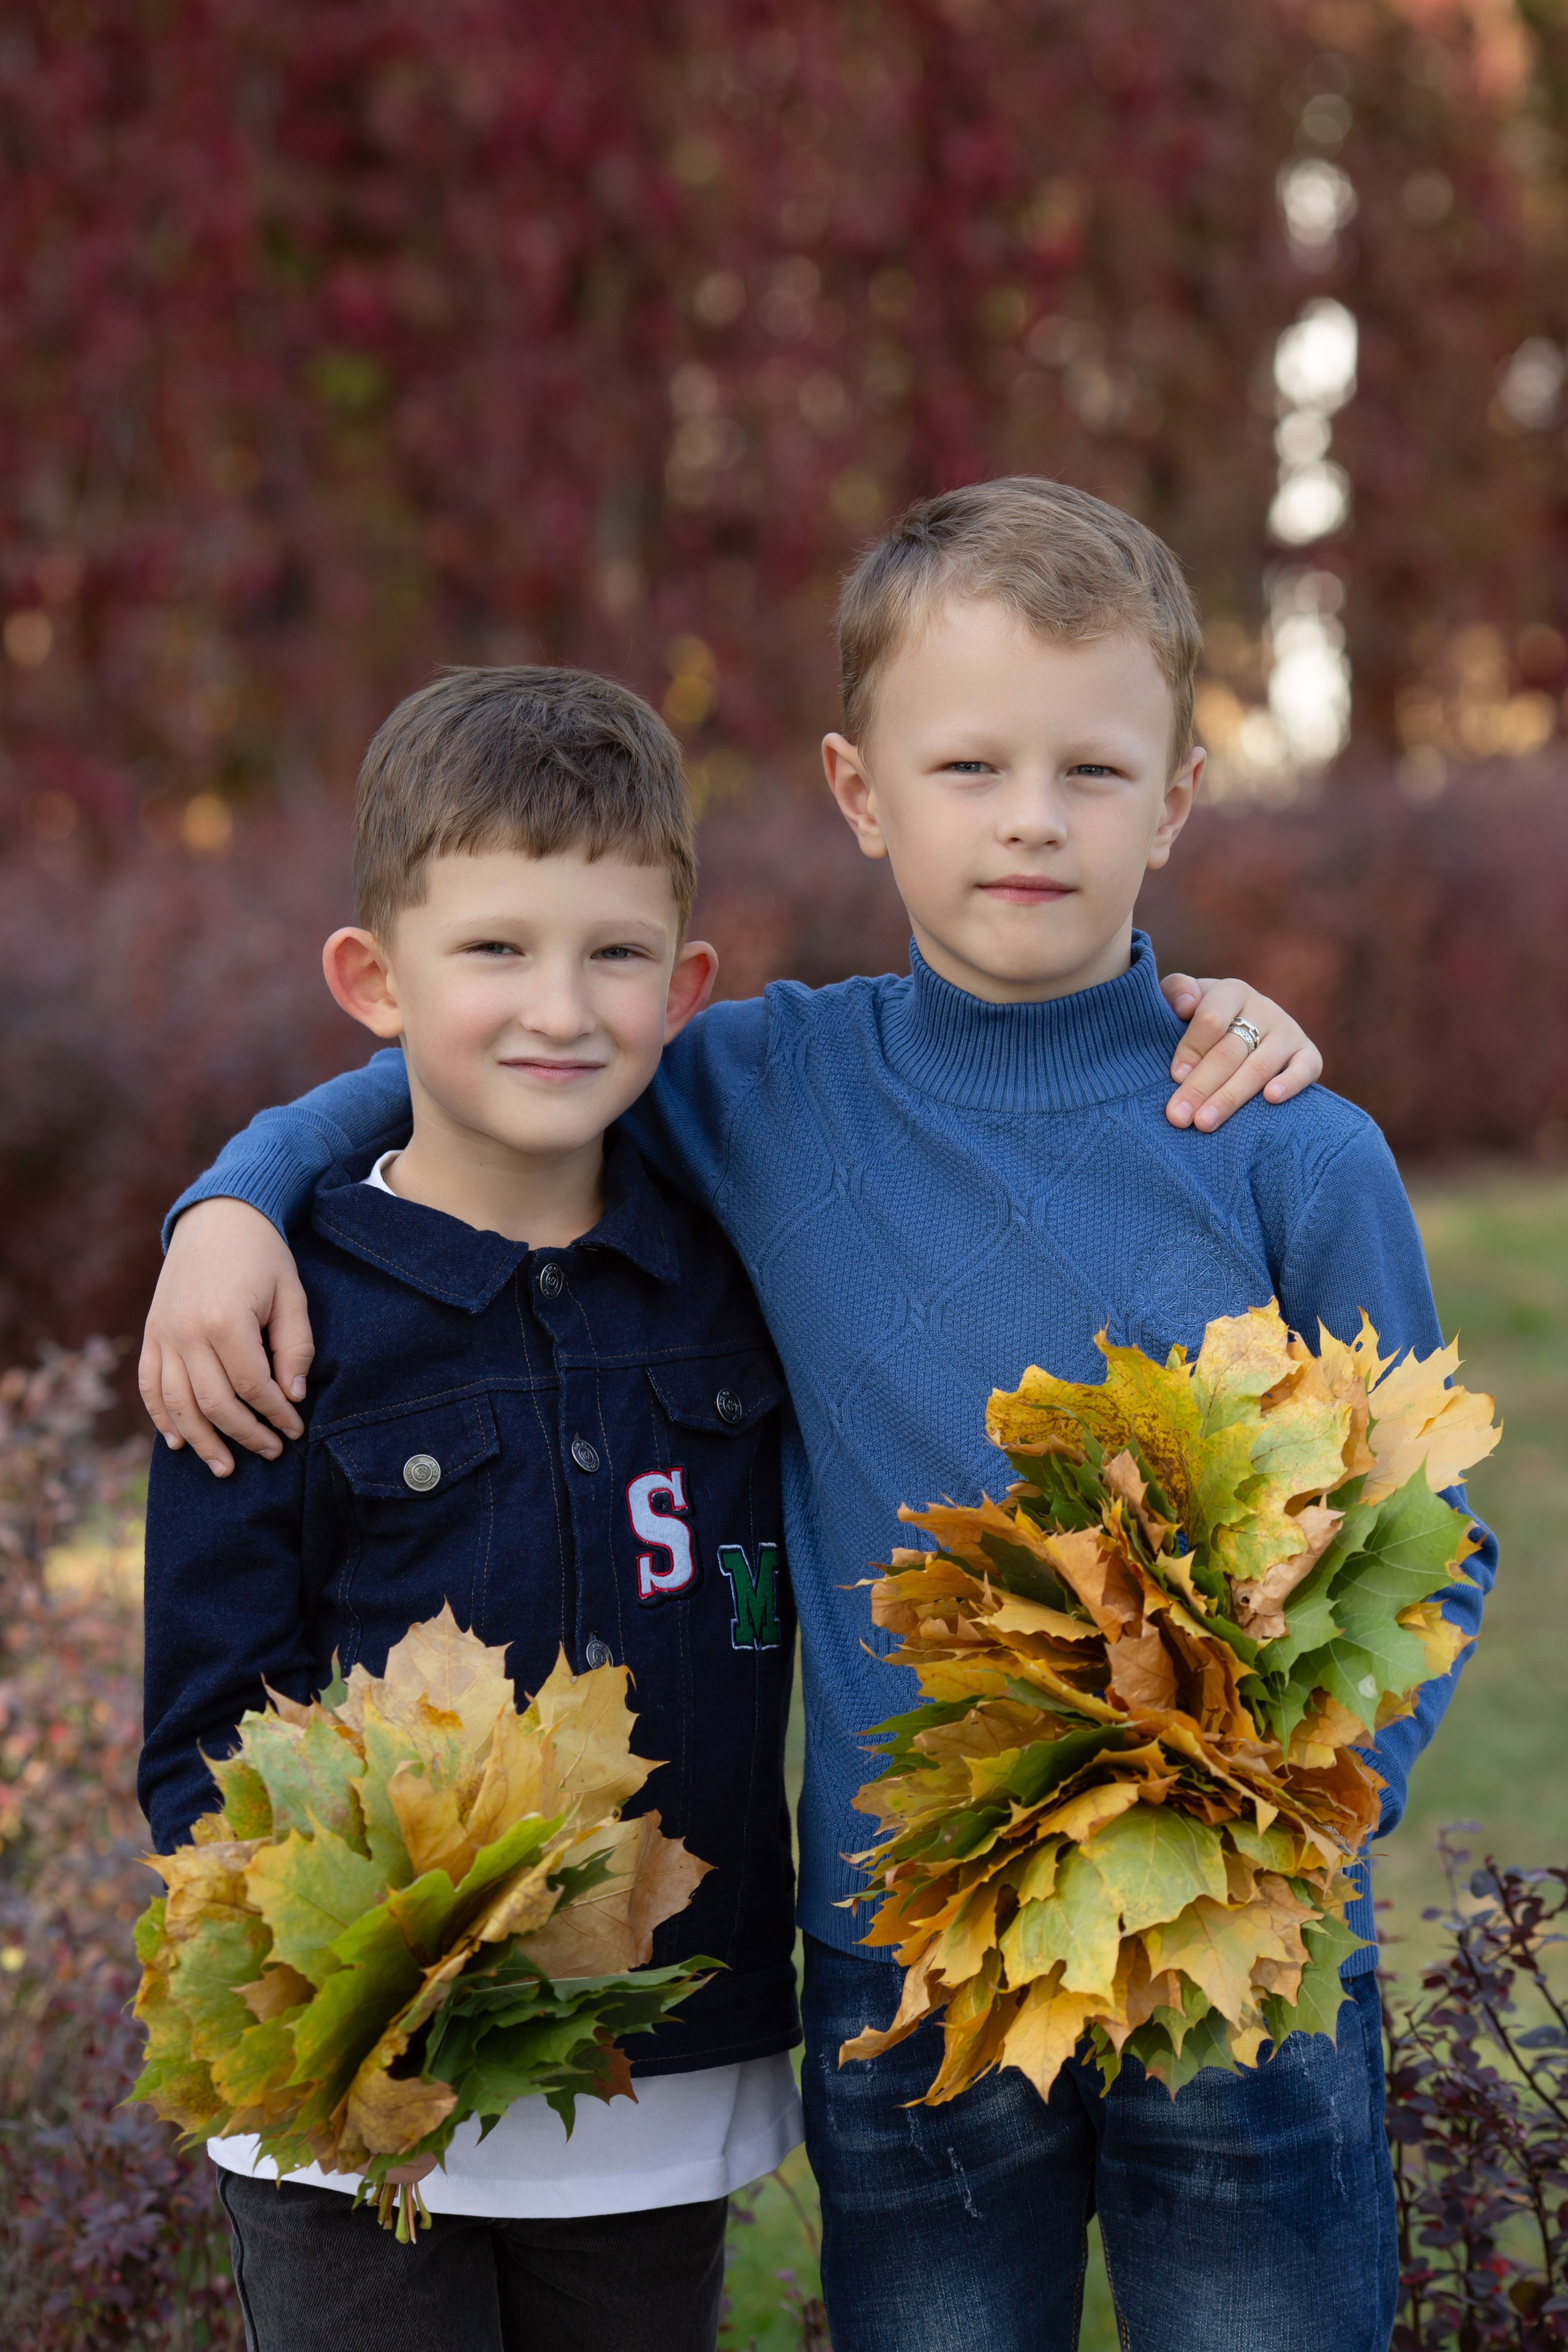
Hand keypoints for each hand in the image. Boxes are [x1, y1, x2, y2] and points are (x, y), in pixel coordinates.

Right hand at [138, 1199, 314, 1475]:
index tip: (295, 1428)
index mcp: (225, 1320)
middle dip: (245, 1435)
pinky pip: (149, 1385)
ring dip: (202, 1440)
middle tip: (271, 1452)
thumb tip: (293, 1397)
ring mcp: (163, 1333)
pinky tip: (179, 1443)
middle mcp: (187, 1331)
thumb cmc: (262, 1255)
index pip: (253, 1386)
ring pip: (177, 1403)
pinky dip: (161, 1417)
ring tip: (225, 1467)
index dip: (276, 1414)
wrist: (217, 1216)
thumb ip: (294, 1348)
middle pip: (214, 1403)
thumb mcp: (291, 1295)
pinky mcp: (151, 1333)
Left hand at [1159, 974, 1321, 1131]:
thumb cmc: (1202, 1018)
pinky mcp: (1309, 1055)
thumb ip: (1176, 990)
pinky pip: (1306, 1069)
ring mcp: (1289, 1032)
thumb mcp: (1184, 998)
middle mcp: (1264, 1008)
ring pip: (1259, 1067)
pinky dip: (1290, 1083)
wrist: (1245, 1028)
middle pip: (1231, 1050)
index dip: (1192, 1049)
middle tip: (1178, 1116)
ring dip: (1230, 1097)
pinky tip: (1270, 1099)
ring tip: (1205, 1123)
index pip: (1211, 1019)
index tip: (1175, 1077)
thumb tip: (1184, 1004)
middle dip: (1201, 1085)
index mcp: (1231, 992)